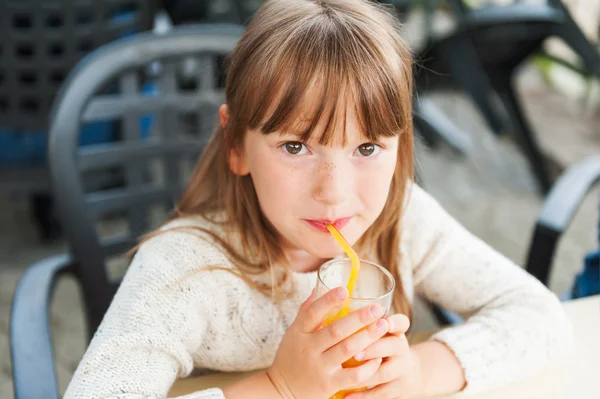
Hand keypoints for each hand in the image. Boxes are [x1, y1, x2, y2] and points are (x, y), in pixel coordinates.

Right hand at [266, 287, 389, 398]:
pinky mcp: (329, 385)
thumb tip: (318, 287)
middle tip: (377, 308)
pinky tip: (378, 357)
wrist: (281, 391)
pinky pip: (353, 375)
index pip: (312, 313)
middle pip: (335, 330)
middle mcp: (308, 349)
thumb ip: (306, 311)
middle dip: (358, 318)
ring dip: (368, 337)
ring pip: (347, 350)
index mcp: (299, 333)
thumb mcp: (293, 333)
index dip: (328, 300)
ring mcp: (319, 368)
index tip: (344, 290)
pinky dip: (367, 366)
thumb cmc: (290, 357)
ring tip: (383, 325)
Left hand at [346, 314, 423, 398]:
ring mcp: (402, 369)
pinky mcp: (398, 388)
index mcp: (396, 331)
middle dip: (374, 348)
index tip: (386, 321)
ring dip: (366, 373)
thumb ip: (361, 321)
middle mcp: (401, 348)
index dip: (396, 322)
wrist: (404, 372)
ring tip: (347, 375)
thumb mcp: (379, 332)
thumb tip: (326, 300)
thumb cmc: (380, 346)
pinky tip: (347, 396)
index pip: (402, 322)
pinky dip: (363, 395)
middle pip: (393, 346)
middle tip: (355, 352)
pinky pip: (381, 393)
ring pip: (386, 372)